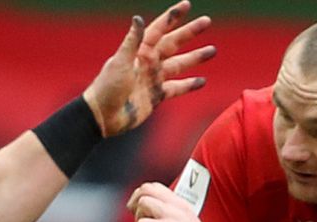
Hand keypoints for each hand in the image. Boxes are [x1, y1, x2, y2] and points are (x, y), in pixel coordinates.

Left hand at [83, 0, 214, 137]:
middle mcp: (149, 62)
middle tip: (207, 21)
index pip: (159, 29)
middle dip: (190, 32)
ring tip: (212, 50)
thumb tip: (137, 18)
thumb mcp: (120, 62)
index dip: (172, 17)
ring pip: (180, 64)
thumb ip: (131, 42)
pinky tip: (202, 81)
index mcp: (140, 52)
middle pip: (174, 43)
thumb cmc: (107, 87)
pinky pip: (177, 88)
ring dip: (195, 57)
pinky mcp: (157, 95)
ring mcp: (154, 79)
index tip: (186, 5)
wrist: (104, 116)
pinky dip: (189, 85)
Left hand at [127, 182, 223, 221]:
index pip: (154, 186)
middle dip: (136, 205)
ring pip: (143, 203)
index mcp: (181, 204)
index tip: (143, 215)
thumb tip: (147, 215)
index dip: (141, 198)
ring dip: (139, 219)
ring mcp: (174, 216)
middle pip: (146, 188)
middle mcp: (178, 206)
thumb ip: (169, 215)